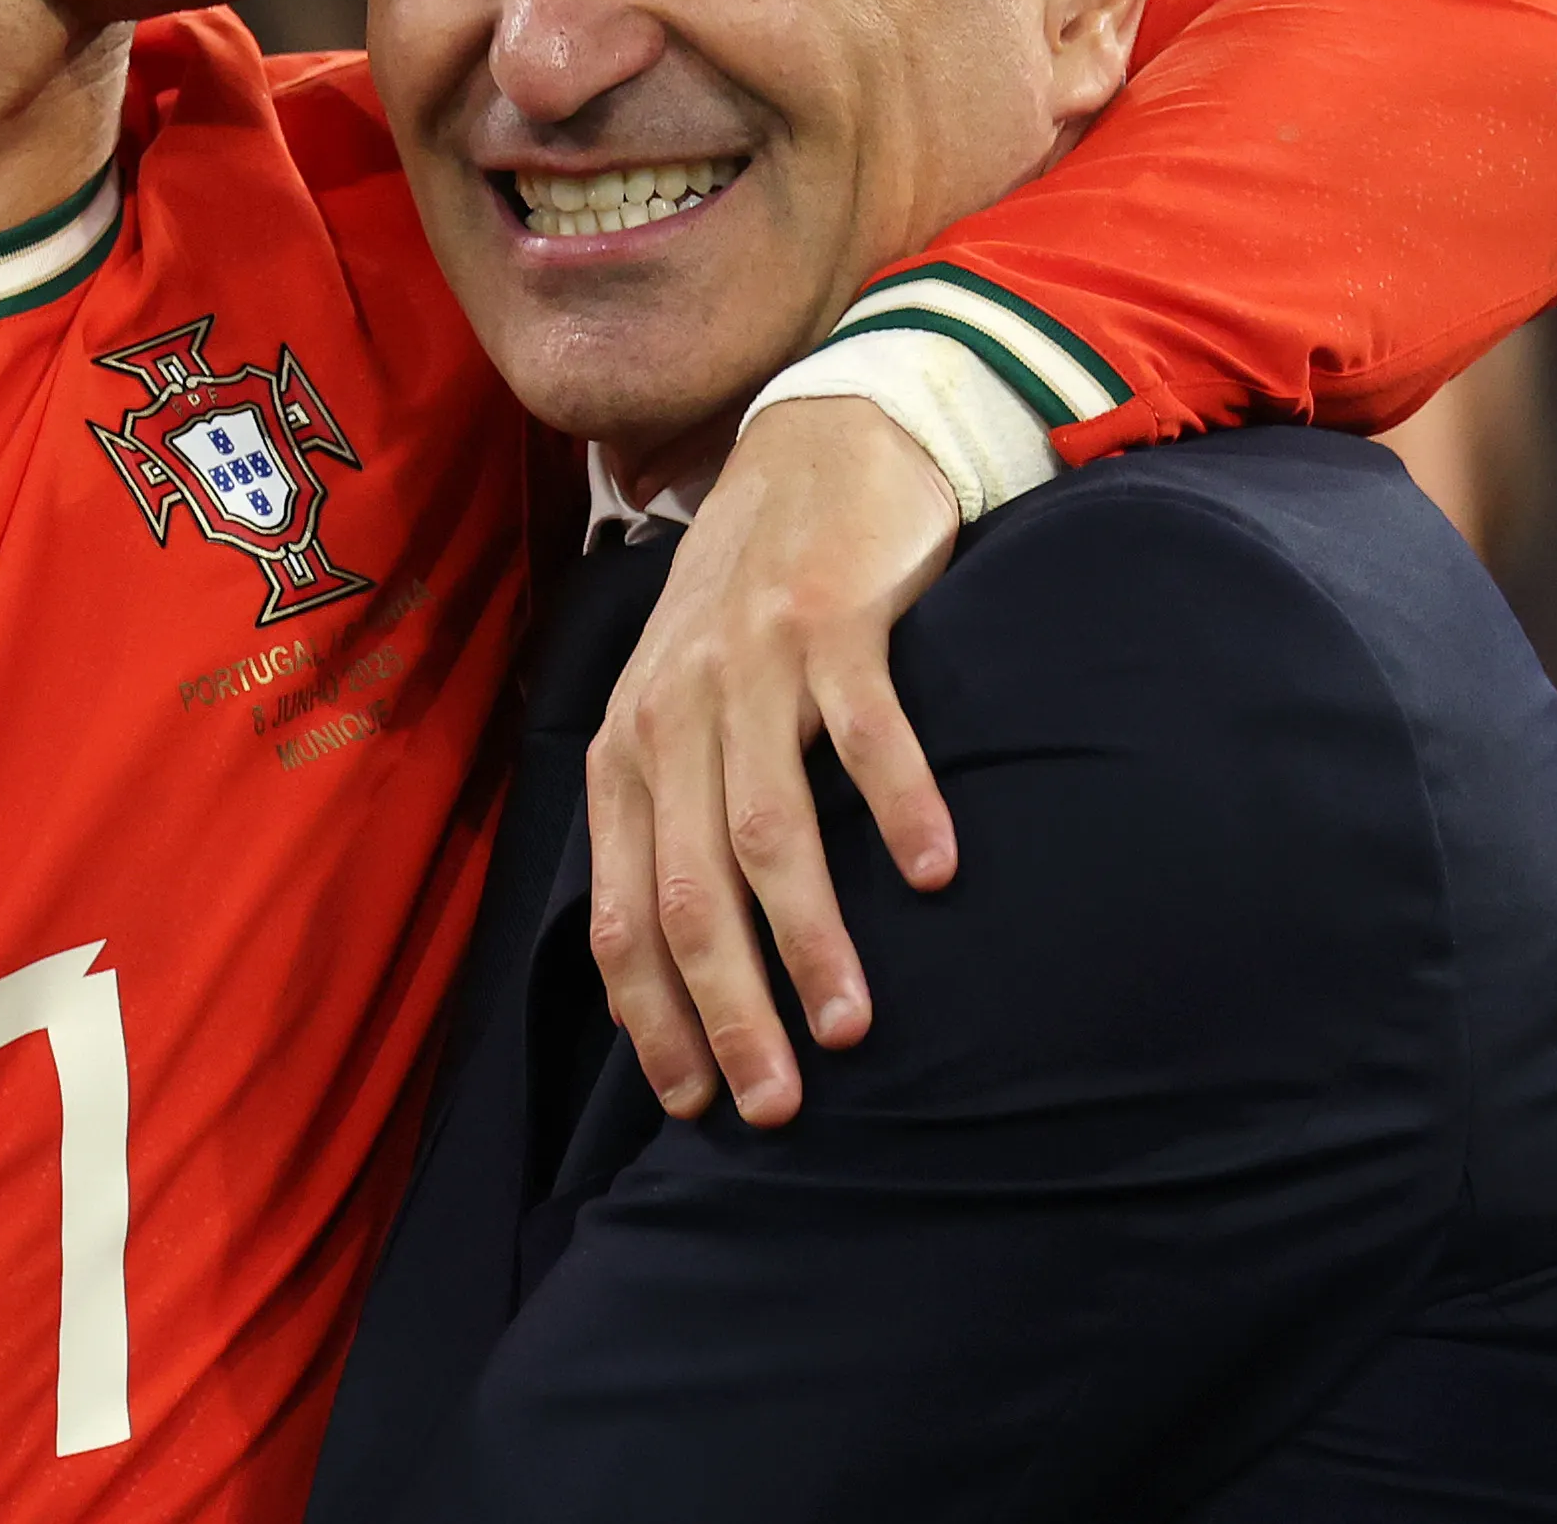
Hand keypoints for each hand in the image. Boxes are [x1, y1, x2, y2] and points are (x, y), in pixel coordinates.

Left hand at [584, 396, 962, 1127]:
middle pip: (692, 892)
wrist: (814, 448)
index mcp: (627, 750)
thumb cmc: (748, 611)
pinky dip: (896, 805)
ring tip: (852, 1027)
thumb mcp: (678, 707)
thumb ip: (673, 815)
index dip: (655, 1016)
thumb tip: (681, 969)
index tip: (698, 1106)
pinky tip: (933, 875)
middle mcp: (673, 713)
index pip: (623, 913)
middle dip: (729, 1011)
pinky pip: (866, 730)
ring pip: (769, 829)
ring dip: (809, 938)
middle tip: (779, 1106)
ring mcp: (751, 666)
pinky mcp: (832, 620)